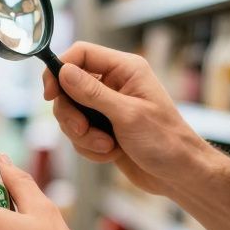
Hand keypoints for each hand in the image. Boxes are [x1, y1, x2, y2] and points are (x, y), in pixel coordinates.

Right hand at [43, 42, 214, 195]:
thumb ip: (93, 93)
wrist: (179, 174)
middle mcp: (114, 84)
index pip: (81, 54)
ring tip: (107, 146)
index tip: (50, 94)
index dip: (60, 70)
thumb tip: (64, 71)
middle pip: (69, 87)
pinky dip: (89, 147)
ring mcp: (107, 107)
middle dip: (72, 114)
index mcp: (125, 69)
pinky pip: (79, 134)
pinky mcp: (103, 129)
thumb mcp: (127, 115)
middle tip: (83, 130)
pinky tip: (110, 153)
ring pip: (71, 114)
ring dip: (83, 135)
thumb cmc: (165, 141)